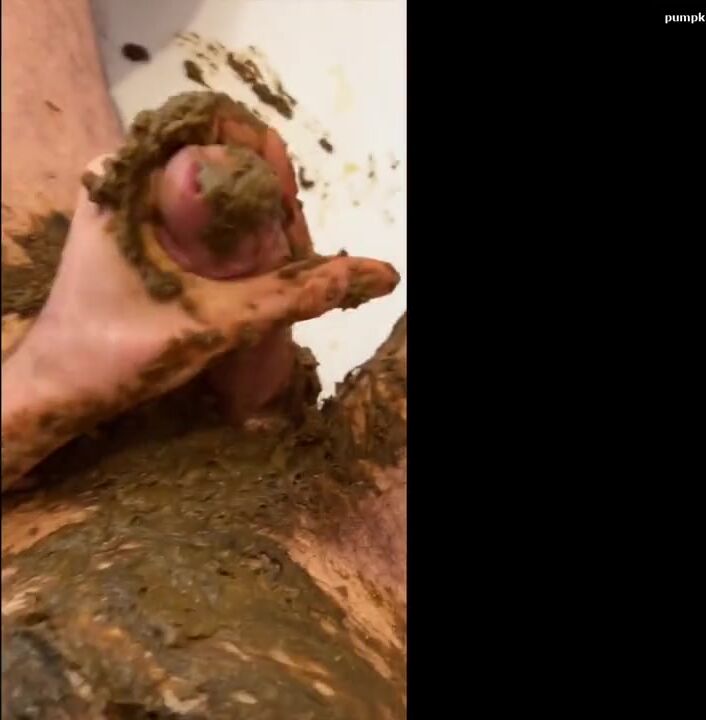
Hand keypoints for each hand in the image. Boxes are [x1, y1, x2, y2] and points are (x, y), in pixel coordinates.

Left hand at [1, 156, 397, 488]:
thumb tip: (379, 273)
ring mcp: (130, 201)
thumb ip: (296, 294)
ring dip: (259, 221)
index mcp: (129, 174)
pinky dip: (237, 236)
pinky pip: (202, 212)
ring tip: (283, 268)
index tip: (289, 213)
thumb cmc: (118, 354)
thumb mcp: (215, 321)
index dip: (268, 160)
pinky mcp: (137, 227)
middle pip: (224, 157)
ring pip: (217, 187)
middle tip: (294, 255)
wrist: (57, 393)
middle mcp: (126, 174)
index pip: (218, 126)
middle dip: (270, 200)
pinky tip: (257, 272)